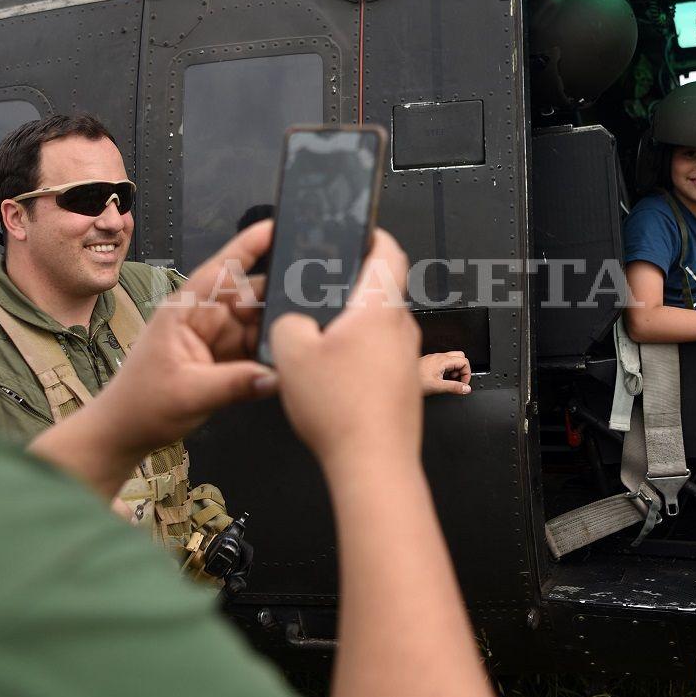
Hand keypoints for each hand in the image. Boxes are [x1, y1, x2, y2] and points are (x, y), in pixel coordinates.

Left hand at [100, 221, 276, 449]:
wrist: (125, 432)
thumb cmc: (141, 405)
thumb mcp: (190, 394)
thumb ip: (237, 384)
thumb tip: (277, 374)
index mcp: (186, 310)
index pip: (222, 269)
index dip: (249, 246)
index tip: (276, 227)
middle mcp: (203, 317)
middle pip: (251, 295)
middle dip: (278, 298)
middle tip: (309, 308)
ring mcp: (215, 337)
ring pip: (259, 323)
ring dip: (277, 330)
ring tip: (298, 341)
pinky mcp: (224, 358)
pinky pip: (256, 347)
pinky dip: (271, 353)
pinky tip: (284, 360)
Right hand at [270, 230, 421, 477]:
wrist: (373, 465)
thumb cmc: (339, 407)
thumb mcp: (291, 353)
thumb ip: (288, 323)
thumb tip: (295, 322)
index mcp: (379, 308)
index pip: (389, 252)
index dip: (373, 235)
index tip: (357, 231)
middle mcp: (402, 329)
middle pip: (381, 293)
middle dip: (351, 289)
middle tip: (319, 291)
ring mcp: (407, 361)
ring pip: (379, 329)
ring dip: (352, 328)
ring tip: (318, 340)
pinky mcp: (403, 388)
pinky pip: (379, 359)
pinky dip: (357, 358)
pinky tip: (331, 378)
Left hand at [418, 351, 471, 395]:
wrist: (400, 380)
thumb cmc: (416, 381)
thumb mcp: (438, 387)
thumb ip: (454, 387)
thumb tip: (466, 389)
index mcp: (442, 360)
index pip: (464, 361)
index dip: (467, 373)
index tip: (463, 383)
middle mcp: (439, 356)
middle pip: (460, 357)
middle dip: (462, 369)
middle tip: (457, 380)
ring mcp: (434, 358)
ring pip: (452, 359)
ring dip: (454, 369)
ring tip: (448, 380)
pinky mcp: (430, 361)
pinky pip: (444, 362)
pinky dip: (447, 369)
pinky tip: (441, 378)